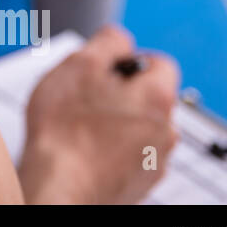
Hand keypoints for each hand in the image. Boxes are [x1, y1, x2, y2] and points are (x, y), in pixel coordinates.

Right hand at [18, 25, 179, 203]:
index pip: (159, 63)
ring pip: (139, 127)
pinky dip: (111, 149)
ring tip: (81, 126)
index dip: (129, 60)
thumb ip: (107, 42)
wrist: (60, 188)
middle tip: (84, 96)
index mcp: (157, 97)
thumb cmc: (65, 130)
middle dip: (120, 93)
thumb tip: (119, 38)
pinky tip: (84, 149)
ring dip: (116, 122)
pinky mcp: (139, 184)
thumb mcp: (79, 64)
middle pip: (148, 97)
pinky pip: (131, 155)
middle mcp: (166, 131)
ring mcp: (155, 162)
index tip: (103, 69)